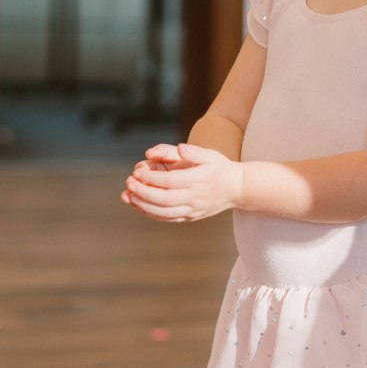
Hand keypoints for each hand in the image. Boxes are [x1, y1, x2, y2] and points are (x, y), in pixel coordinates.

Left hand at [120, 143, 242, 221]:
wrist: (237, 188)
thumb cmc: (220, 168)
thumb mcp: (210, 155)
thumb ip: (194, 151)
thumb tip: (180, 148)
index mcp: (199, 180)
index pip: (170, 181)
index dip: (152, 178)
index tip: (137, 171)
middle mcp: (195, 197)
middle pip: (165, 199)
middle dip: (144, 193)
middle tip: (128, 184)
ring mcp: (193, 209)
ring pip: (165, 212)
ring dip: (144, 206)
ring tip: (129, 196)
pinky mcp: (191, 216)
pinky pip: (169, 218)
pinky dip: (152, 214)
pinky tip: (140, 206)